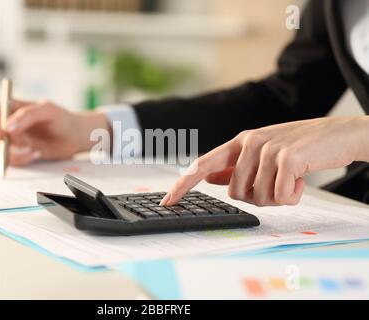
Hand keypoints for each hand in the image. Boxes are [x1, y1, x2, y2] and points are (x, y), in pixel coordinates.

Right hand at [0, 100, 110, 165]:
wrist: (74, 136)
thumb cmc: (62, 118)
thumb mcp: (47, 110)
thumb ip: (26, 115)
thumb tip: (7, 128)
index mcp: (6, 107)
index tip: (0, 136)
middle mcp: (2, 123)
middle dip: (0, 145)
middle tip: (23, 147)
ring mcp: (7, 140)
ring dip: (12, 154)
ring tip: (35, 150)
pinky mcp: (15, 153)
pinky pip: (7, 161)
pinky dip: (20, 161)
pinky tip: (36, 154)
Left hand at [161, 116, 368, 206]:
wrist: (340, 135)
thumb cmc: (301, 148)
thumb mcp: (263, 154)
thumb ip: (235, 166)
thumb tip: (207, 177)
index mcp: (240, 142)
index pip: (202, 164)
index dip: (183, 184)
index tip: (167, 200)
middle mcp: (249, 142)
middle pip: (234, 193)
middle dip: (256, 198)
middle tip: (277, 185)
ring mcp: (267, 149)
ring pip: (257, 198)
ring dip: (277, 197)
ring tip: (291, 180)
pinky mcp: (287, 158)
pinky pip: (280, 197)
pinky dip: (293, 196)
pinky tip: (302, 180)